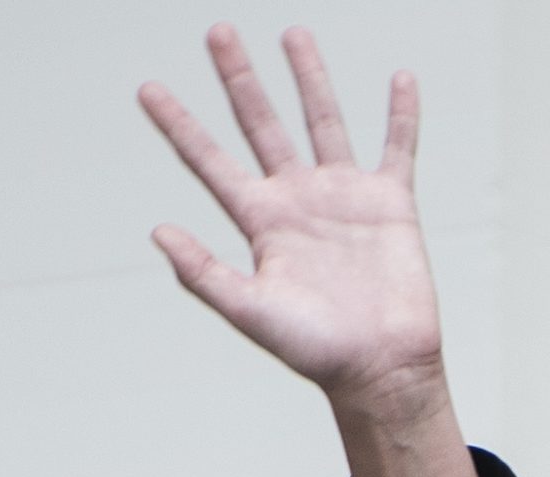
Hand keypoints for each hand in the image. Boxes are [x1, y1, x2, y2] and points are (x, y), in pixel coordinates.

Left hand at [139, 24, 493, 476]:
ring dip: (309, 78)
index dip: (178, 125)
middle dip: (239, 78)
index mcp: (260, 221)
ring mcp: (344, 197)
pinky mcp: (391, 204)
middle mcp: (297, 199)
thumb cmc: (316, 350)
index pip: (209, 161)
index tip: (147, 88)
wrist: (382, 368)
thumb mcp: (250, 311)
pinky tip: (401, 80)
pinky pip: (397, 149)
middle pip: (261, 124)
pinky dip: (402, 117)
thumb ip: (204, 273)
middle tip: (217, 31)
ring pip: (322, 121)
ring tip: (292, 34)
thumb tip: (157, 231)